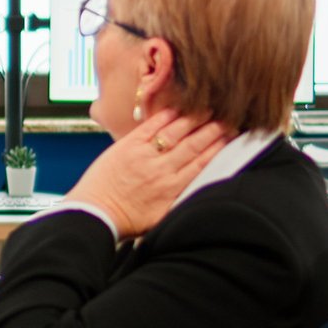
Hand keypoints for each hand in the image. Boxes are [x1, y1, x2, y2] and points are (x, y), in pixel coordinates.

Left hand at [67, 109, 233, 237]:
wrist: (94, 213)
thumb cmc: (127, 218)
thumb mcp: (162, 217)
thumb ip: (181, 201)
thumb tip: (202, 190)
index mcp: (172, 189)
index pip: (203, 162)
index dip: (220, 147)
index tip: (232, 136)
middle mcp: (162, 170)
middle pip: (195, 144)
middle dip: (214, 129)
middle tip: (229, 118)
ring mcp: (144, 156)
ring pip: (176, 133)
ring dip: (194, 119)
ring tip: (208, 109)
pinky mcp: (127, 146)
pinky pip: (150, 127)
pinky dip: (165, 117)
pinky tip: (177, 109)